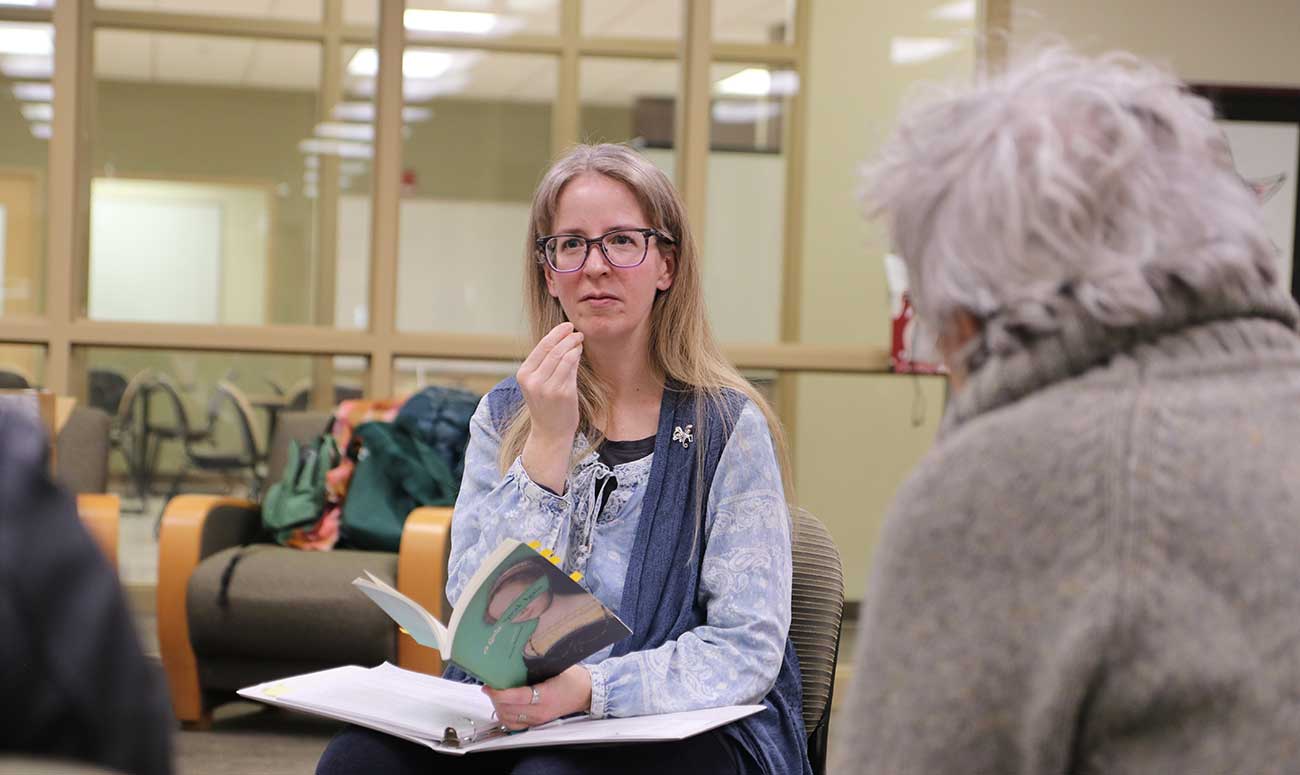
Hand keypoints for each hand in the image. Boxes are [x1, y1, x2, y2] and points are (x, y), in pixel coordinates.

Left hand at [483, 666, 592, 730]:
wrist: (587, 693)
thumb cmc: (574, 678)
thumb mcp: (557, 666)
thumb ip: (536, 665)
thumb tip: (514, 658)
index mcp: (546, 696)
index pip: (516, 697)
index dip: (499, 693)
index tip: (489, 686)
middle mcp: (540, 711)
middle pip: (508, 710)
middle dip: (495, 699)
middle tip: (491, 686)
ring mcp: (538, 719)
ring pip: (509, 719)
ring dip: (498, 708)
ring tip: (496, 695)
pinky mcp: (538, 723)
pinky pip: (515, 725)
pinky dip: (505, 716)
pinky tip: (503, 706)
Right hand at [518, 322, 583, 491]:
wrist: (550, 433)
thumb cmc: (546, 405)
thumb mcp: (538, 383)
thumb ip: (545, 363)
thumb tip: (561, 339)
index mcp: (524, 375)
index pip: (541, 347)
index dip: (555, 333)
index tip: (567, 326)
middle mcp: (533, 380)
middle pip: (553, 349)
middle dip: (566, 336)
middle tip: (576, 331)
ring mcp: (548, 387)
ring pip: (563, 356)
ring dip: (573, 344)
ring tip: (580, 339)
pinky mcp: (563, 393)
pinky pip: (571, 368)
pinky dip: (576, 356)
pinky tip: (579, 351)